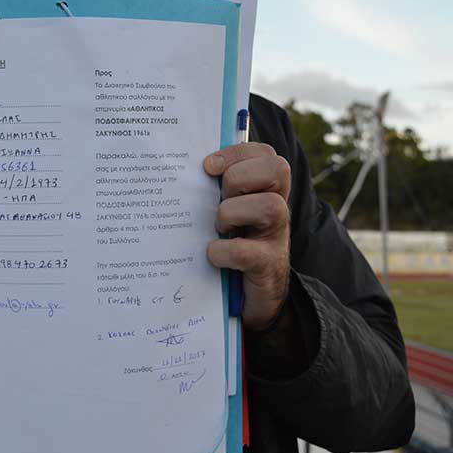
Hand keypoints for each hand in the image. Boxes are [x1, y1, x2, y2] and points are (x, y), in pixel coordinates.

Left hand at [204, 143, 291, 330]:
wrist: (252, 298)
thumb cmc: (230, 247)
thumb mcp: (224, 214)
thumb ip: (213, 192)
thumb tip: (175, 171)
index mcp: (264, 191)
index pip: (265, 154)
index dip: (237, 153)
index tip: (208, 167)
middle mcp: (276, 208)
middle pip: (277, 169)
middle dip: (239, 178)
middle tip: (219, 198)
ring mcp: (275, 237)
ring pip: (270, 207)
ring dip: (232, 212)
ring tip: (218, 226)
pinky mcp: (267, 266)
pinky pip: (247, 251)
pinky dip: (224, 250)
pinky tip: (212, 254)